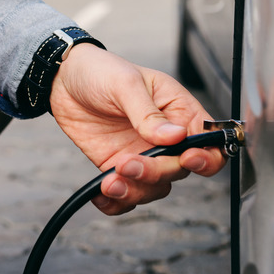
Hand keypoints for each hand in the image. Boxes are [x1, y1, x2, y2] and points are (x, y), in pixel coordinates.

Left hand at [50, 44, 226, 214]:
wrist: (64, 79)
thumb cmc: (102, 71)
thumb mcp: (126, 83)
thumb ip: (149, 113)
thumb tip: (174, 136)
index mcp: (179, 112)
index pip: (209, 142)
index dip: (206, 157)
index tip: (186, 159)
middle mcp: (166, 139)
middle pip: (179, 171)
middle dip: (156, 173)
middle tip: (128, 163)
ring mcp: (144, 155)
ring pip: (155, 188)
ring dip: (135, 191)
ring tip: (110, 181)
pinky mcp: (120, 168)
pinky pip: (127, 195)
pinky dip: (117, 202)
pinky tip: (102, 194)